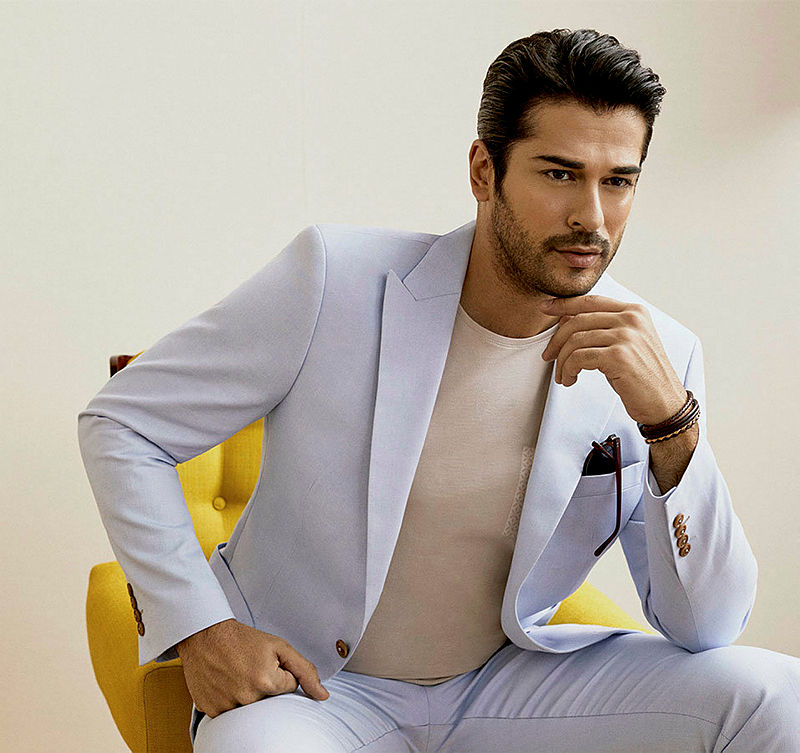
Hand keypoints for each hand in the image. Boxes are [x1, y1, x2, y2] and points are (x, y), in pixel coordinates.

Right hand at [176, 619, 329, 717]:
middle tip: (252, 669)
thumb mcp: (279, 647)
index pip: (290, 688)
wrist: (205, 636)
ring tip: (238, 675)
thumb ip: (305, 670)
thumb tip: (322, 695)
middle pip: (271, 702)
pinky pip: (231, 714)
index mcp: (267, 681)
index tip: (267, 663)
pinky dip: (232, 701)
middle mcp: (247, 697)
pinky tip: (227, 684)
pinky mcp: (212, 712)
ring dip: (249, 695)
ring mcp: (228, 706)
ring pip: (252, 709)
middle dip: (267, 686)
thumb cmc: (241, 639)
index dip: (281, 673)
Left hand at [540, 295, 686, 425]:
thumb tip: (565, 317)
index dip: (563, 303)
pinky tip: (570, 380)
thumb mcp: (623, 344)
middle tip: (548, 357)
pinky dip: (568, 370)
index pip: (590, 301)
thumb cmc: (641, 375)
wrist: (664, 403)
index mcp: (634, 311)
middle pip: (577, 321)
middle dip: (557, 341)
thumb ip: (600, 327)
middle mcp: (631, 319)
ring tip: (563, 376)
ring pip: (575, 341)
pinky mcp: (619, 356)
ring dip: (562, 361)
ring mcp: (626, 336)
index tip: (545, 308)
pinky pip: (578, 358)